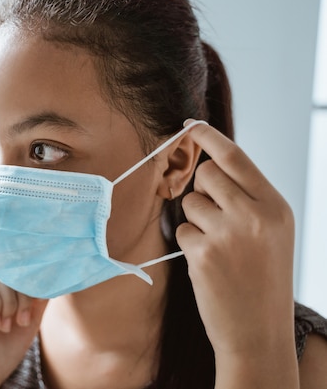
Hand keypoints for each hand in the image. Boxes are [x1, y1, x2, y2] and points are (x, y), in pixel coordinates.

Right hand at [0, 268, 47, 388]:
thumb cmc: (3, 352)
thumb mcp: (29, 319)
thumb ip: (36, 296)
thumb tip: (47, 274)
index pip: (15, 271)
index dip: (28, 286)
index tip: (31, 312)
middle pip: (7, 271)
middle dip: (21, 295)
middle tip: (21, 321)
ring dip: (8, 302)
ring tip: (5, 326)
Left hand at [176, 121, 297, 386]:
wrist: (259, 331)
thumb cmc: (263, 279)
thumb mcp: (272, 232)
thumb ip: (248, 198)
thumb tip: (211, 166)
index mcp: (275, 206)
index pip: (236, 157)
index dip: (209, 137)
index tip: (190, 125)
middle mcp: (254, 215)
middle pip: (206, 174)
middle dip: (201, 188)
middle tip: (214, 215)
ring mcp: (227, 234)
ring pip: (190, 202)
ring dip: (195, 220)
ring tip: (218, 248)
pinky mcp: (202, 253)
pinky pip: (181, 230)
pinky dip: (189, 244)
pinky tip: (209, 265)